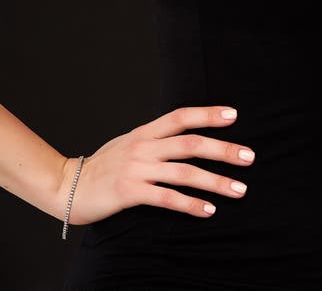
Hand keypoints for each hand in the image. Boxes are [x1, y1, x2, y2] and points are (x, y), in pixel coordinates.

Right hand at [56, 106, 254, 224]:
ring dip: (215, 181)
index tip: (234, 115)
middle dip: (223, 150)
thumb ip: (156, 139)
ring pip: (184, 172)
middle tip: (249, 157)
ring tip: (239, 189)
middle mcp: (143, 146)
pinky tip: (208, 211)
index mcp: (145, 131)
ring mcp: (136, 169)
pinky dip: (190, 204)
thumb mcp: (130, 143)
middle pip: (190, 143)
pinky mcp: (129, 193)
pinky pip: (166, 198)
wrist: (68, 186)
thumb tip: (188, 135)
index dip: (208, 113)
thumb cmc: (105, 166)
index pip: (181, 116)